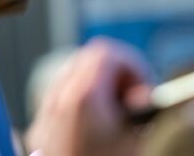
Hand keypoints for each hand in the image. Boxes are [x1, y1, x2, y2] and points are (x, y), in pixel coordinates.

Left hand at [26, 38, 151, 155]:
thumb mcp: (140, 141)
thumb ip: (149, 111)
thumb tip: (154, 98)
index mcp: (83, 98)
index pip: (106, 52)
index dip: (132, 66)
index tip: (144, 91)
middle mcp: (57, 102)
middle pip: (86, 60)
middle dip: (115, 75)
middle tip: (133, 102)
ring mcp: (44, 117)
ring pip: (70, 79)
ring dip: (97, 89)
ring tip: (117, 120)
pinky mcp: (39, 133)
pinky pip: (59, 101)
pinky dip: (80, 105)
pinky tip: (98, 133)